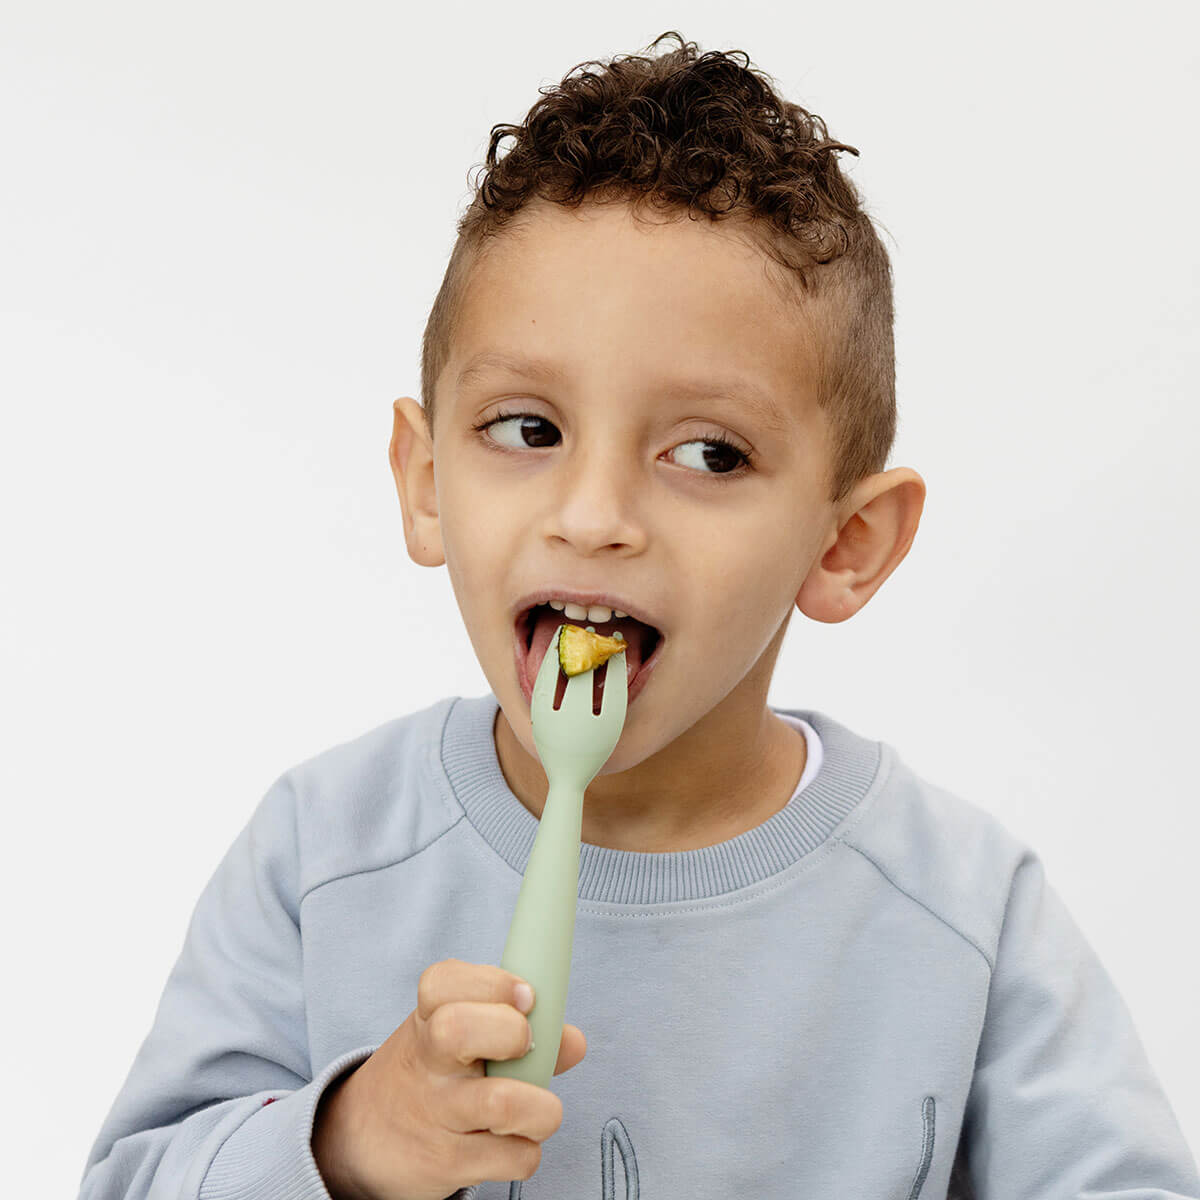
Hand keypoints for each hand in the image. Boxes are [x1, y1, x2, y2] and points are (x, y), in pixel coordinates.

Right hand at [311, 957, 587, 1199]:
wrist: (363, 1138)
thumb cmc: (431, 1072)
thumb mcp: (459, 1035)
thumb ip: (520, 1028)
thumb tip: (573, 1041)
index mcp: (428, 1017)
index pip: (442, 982)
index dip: (493, 984)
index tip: (526, 996)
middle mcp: (427, 1060)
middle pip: (456, 1030)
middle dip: (510, 1033)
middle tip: (527, 1046)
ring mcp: (435, 1113)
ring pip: (500, 1103)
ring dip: (541, 1107)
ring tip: (537, 1108)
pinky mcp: (447, 1163)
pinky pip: (512, 1157)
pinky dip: (527, 1151)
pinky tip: (513, 1142)